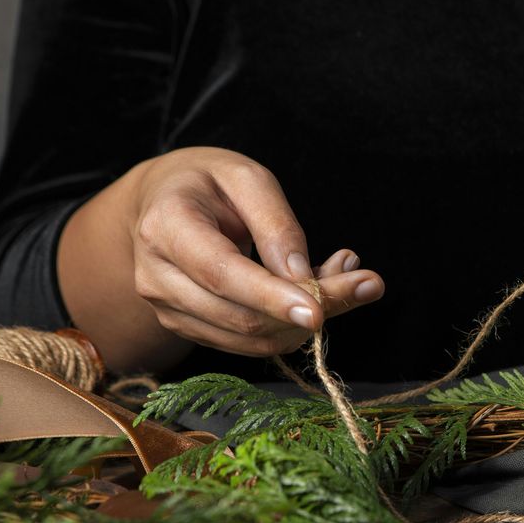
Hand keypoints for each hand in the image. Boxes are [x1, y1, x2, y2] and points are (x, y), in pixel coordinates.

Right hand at [128, 147, 383, 356]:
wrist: (161, 203)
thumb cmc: (209, 183)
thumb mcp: (248, 179)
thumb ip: (277, 225)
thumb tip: (302, 278)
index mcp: (166, 227)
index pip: (223, 275)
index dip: (272, 298)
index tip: (318, 312)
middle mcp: (157, 277)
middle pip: (241, 316)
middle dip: (310, 309)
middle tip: (367, 283)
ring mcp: (168, 309)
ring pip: (249, 339)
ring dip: (306, 321)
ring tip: (341, 278)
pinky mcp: (187, 327)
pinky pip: (247, 343)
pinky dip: (288, 327)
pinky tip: (310, 293)